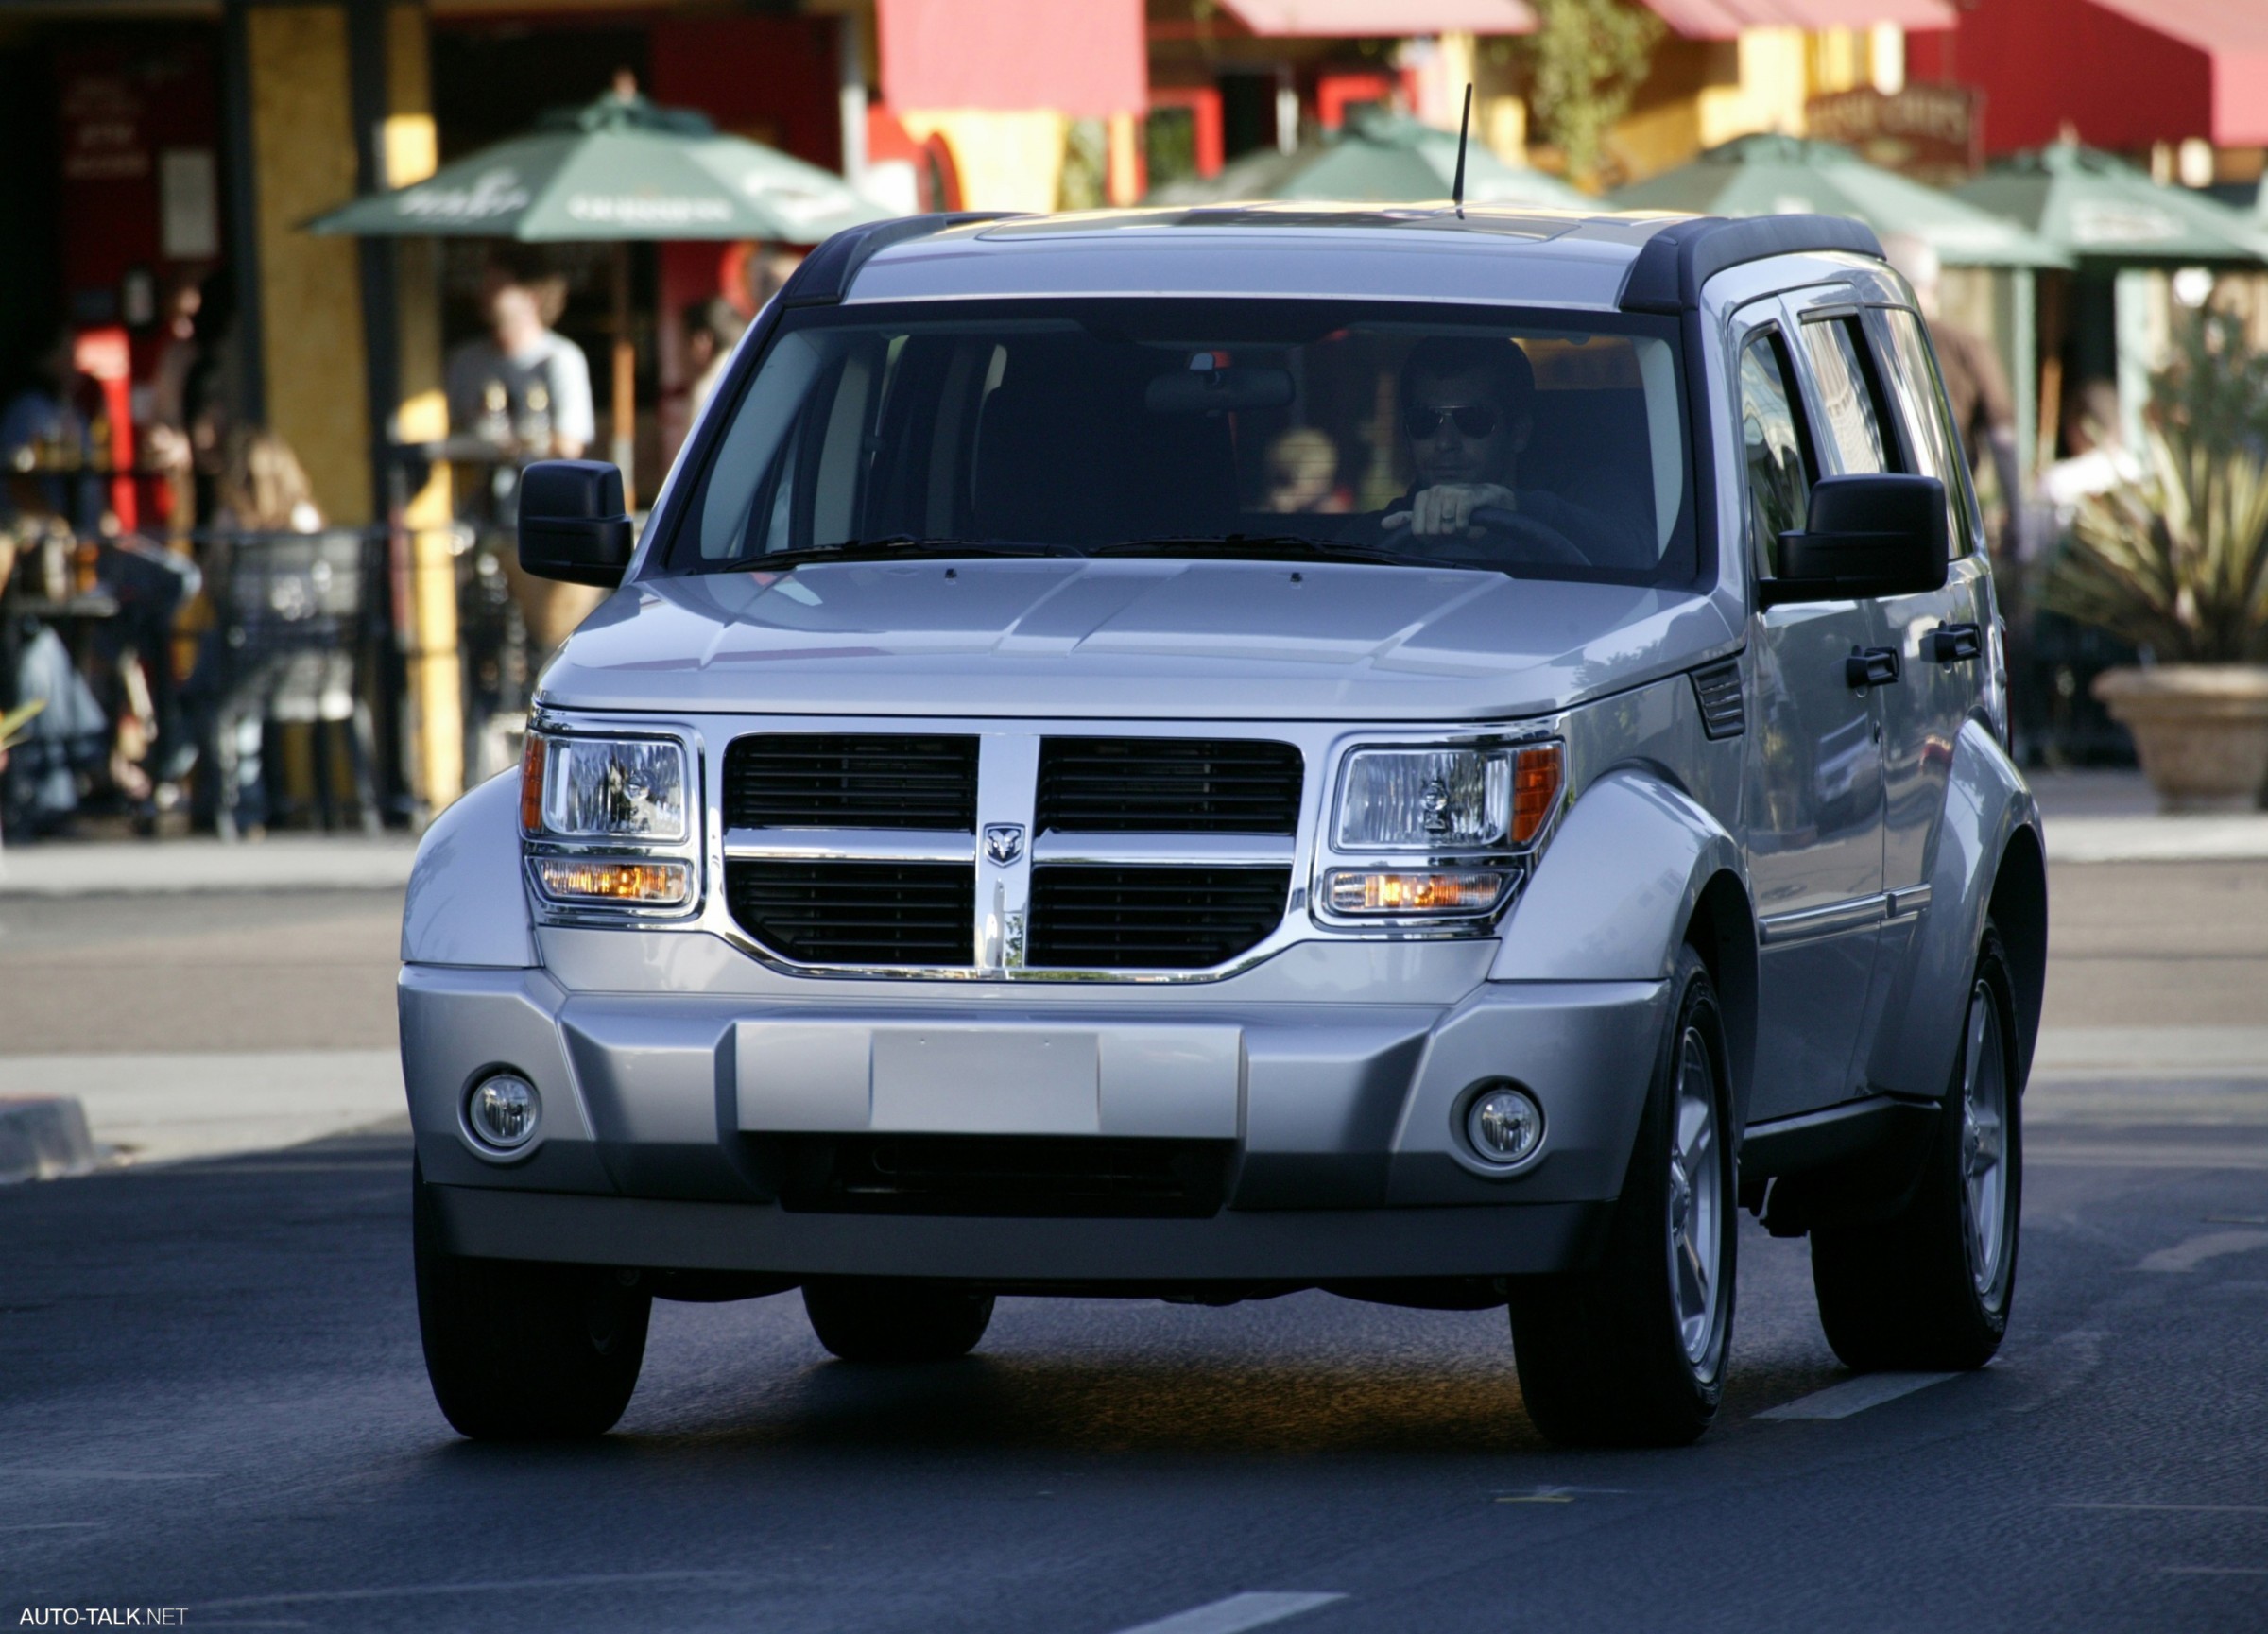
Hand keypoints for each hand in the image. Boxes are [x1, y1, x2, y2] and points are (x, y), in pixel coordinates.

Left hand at [1383, 482, 1515, 537]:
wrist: (1490, 500)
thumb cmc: (1459, 511)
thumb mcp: (1433, 516)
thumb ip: (1409, 520)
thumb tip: (1383, 524)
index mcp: (1423, 496)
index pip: (1417, 529)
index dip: (1429, 538)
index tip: (1439, 533)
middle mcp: (1435, 491)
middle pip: (1430, 530)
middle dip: (1444, 535)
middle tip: (1453, 528)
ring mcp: (1450, 492)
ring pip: (1445, 527)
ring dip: (1456, 532)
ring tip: (1462, 523)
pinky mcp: (1466, 496)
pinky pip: (1459, 522)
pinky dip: (1465, 528)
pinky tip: (1469, 522)